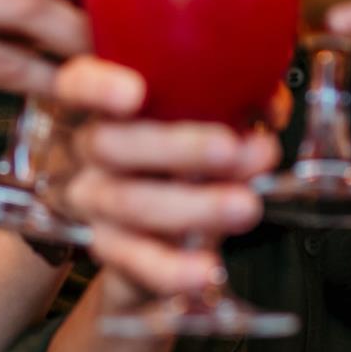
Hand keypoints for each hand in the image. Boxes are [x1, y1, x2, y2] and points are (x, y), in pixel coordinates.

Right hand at [50, 57, 277, 298]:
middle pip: (112, 144)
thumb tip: (270, 108)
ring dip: (195, 205)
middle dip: (180, 147)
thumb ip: (236, 107)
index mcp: (111, 104)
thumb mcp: (208, 122)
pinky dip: (174, 268)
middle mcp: (93, 149)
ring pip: (131, 203)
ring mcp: (96, 201)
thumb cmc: (185, 159)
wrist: (158, 236)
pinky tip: (206, 268)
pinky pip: (137, 261)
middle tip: (233, 149)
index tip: (134, 94)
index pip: (80, 83)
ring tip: (244, 205)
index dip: (96, 86)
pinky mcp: (110, 249)